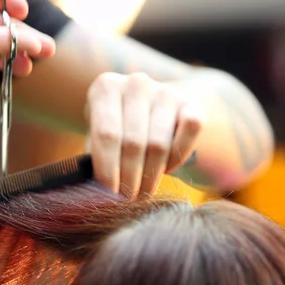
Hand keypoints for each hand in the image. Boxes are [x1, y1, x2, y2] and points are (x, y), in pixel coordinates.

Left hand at [85, 72, 203, 197]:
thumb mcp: (97, 137)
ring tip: (142, 193)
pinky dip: (178, 158)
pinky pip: (190, 132)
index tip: (108, 195)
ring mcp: (165, 90)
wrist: (148, 108)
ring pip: (160, 143)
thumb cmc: (115, 129)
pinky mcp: (190, 102)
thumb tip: (95, 191)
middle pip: (133, 142)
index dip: (107, 169)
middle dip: (129, 178)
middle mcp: (136, 83)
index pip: (106, 134)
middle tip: (126, 200)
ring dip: (151, 175)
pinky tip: (166, 170)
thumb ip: (94, 157)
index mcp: (106, 88)